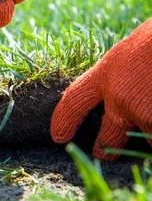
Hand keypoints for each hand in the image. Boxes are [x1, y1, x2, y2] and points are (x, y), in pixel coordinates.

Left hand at [51, 18, 151, 160]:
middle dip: (105, 147)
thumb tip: (134, 87)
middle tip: (103, 152)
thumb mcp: (136, 48)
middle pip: (107, 136)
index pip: (75, 101)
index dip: (64, 120)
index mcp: (108, 73)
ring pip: (149, 138)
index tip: (58, 135)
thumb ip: (129, 74)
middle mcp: (120, 98)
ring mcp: (145, 114)